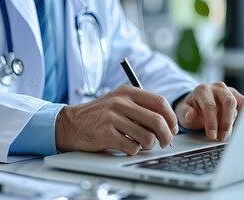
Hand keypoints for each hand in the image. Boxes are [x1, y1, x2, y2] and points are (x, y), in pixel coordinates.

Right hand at [55, 85, 177, 154]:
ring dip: (149, 145)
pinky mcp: (105, 134)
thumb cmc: (98, 114)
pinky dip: (133, 150)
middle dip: (166, 136)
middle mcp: (119, 102)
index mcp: (126, 92)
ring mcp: (111, 118)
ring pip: (146, 137)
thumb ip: (140, 106)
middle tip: (165, 142)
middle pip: (156, 120)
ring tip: (141, 144)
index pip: (159, 102)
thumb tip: (167, 123)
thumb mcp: (118, 101)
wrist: (71, 123)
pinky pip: (132, 147)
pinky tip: (126, 146)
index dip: (171, 117)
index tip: (172, 128)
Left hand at [174, 82, 243, 140]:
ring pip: (238, 103)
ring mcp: (227, 91)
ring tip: (230, 134)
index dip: (211, 122)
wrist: (195, 104)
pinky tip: (240, 128)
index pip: (209, 105)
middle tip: (222, 137)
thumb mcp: (182, 111)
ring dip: (236, 120)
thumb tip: (190, 116)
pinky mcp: (236, 96)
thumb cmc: (190, 108)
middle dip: (226, 122)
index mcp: (202, 90)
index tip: (212, 135)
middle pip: (228, 102)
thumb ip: (185, 113)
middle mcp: (216, 88)